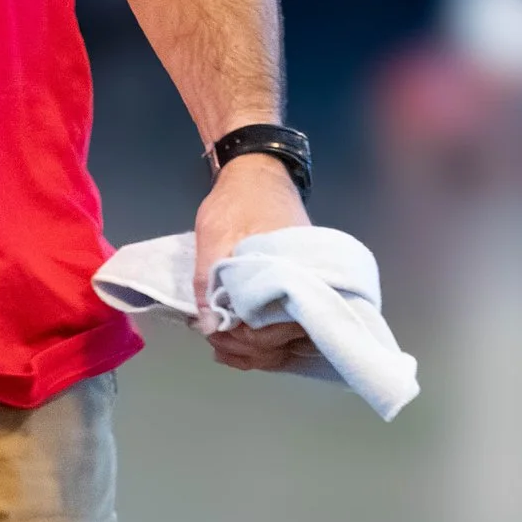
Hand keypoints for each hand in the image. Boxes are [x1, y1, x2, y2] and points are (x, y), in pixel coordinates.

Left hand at [195, 150, 311, 371]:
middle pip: (284, 341)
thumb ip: (210, 284)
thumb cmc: (239, 201)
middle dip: (246, 348)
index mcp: (294, 275)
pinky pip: (287, 325)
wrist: (258, 173)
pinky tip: (238, 342)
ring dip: (253, 348)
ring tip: (221, 344)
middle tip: (214, 339)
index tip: (215, 335)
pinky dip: (263, 338)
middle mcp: (311, 286)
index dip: (242, 340)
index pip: (276, 331)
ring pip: (287, 339)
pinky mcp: (300, 288)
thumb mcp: (214, 238)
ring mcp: (308, 288)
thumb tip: (212, 328)